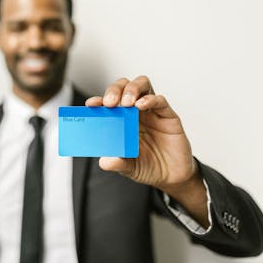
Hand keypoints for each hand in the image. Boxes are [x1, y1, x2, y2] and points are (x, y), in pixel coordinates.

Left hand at [85, 76, 198, 192]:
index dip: (98, 100)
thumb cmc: (147, 166)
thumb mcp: (128, 168)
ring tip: (126, 102)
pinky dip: (150, 99)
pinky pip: (159, 100)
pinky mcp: (168, 116)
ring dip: (132, 89)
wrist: (171, 178)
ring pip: (142, 85)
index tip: (91, 105)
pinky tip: (142, 105)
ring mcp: (151, 111)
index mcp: (121, 120)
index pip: (108, 103)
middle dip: (115, 90)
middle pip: (124, 87)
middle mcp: (135, 112)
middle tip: (110, 102)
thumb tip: (105, 161)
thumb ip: (117, 163)